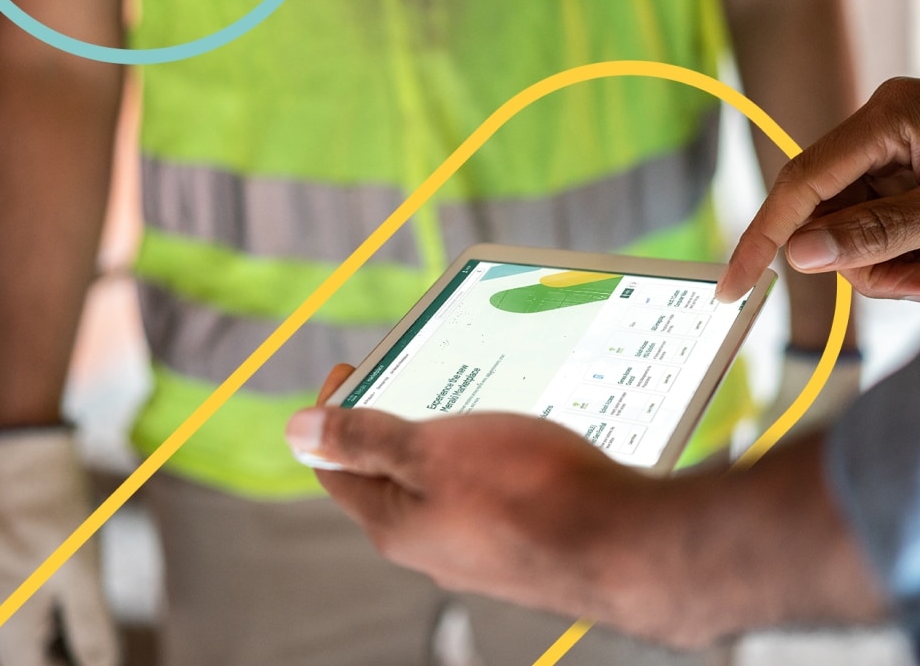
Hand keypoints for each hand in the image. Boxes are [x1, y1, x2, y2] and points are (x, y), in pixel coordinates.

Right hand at [0, 429, 118, 665]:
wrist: (29, 464)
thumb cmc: (59, 520)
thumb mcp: (85, 578)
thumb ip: (91, 629)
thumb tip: (104, 665)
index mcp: (7, 622)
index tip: (94, 656)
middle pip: (21, 654)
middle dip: (58, 651)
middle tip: (94, 637)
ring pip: (15, 627)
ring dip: (49, 629)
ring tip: (81, 609)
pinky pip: (9, 599)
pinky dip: (37, 603)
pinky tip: (62, 583)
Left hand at [288, 366, 885, 648]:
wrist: (623, 544)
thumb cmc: (528, 491)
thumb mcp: (433, 450)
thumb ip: (365, 440)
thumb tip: (297, 431)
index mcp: (394, 524)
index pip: (336, 467)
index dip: (333, 412)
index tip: (354, 367)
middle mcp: (430, 547)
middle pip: (392, 476)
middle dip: (397, 420)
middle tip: (421, 374)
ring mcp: (478, 551)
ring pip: (446, 485)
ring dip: (450, 439)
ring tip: (478, 396)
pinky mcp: (522, 546)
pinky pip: (491, 495)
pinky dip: (492, 460)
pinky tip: (524, 437)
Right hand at [718, 78, 919, 302]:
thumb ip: (877, 233)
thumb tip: (799, 255)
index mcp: (889, 118)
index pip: (801, 184)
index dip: (762, 239)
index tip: (732, 289)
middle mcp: (886, 129)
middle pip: (832, 217)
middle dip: (873, 264)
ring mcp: (902, 153)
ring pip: (862, 233)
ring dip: (905, 265)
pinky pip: (892, 230)